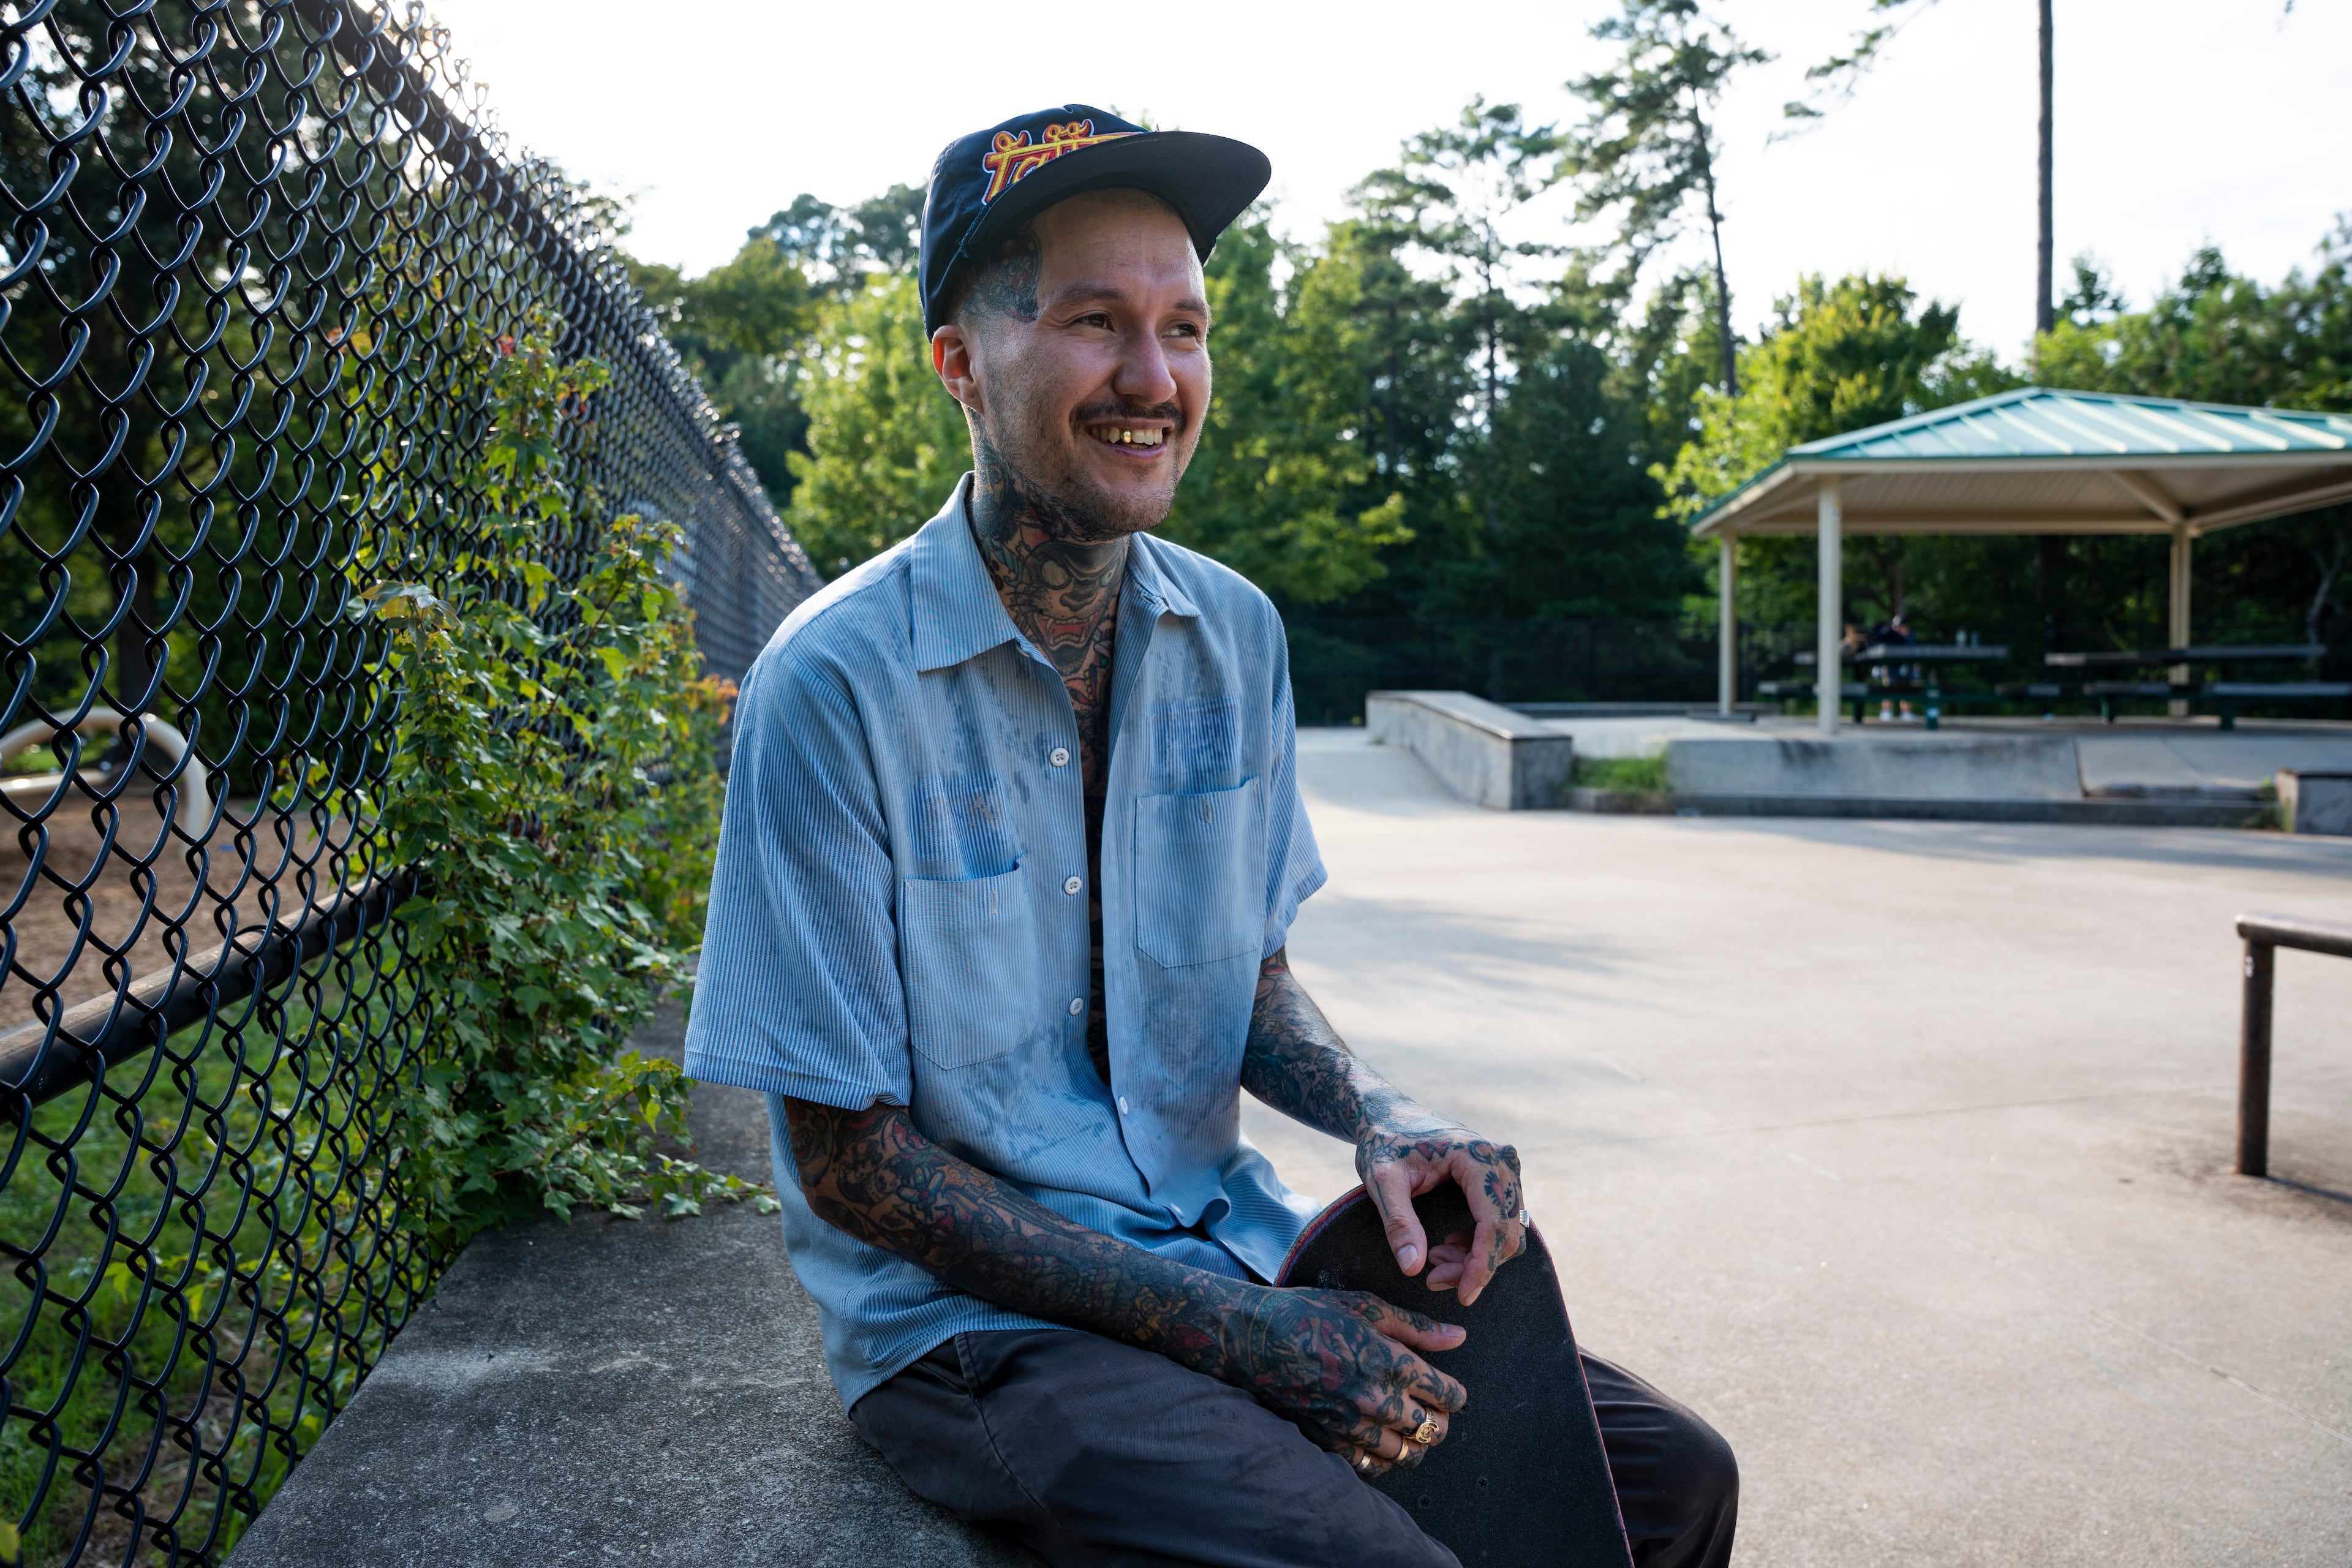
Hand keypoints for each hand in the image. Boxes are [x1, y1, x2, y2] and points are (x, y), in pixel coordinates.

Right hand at [1231, 1284, 1467, 1474]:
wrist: (1252, 1339)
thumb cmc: (1309, 1314)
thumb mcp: (1365, 1307)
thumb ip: (1416, 1327)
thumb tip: (1458, 1336)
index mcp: (1392, 1362)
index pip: (1449, 1396)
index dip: (1456, 1394)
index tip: (1448, 1390)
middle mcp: (1377, 1400)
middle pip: (1433, 1430)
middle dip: (1439, 1420)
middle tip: (1429, 1407)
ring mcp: (1352, 1426)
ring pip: (1407, 1454)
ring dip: (1414, 1442)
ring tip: (1405, 1426)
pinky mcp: (1329, 1442)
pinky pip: (1372, 1467)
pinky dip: (1383, 1459)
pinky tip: (1378, 1440)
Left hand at [1357, 1110, 1525, 1305]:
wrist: (1389, 1116)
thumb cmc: (1384, 1143)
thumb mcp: (1382, 1181)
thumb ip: (1398, 1223)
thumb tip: (1413, 1268)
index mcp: (1478, 1157)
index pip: (1494, 1223)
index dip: (1482, 1265)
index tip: (1464, 1296)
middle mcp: (1502, 1160)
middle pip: (1506, 1231)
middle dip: (1475, 1265)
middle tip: (1434, 1279)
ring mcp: (1504, 1168)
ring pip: (1507, 1230)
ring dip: (1476, 1256)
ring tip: (1435, 1261)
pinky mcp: (1499, 1178)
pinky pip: (1501, 1221)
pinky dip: (1479, 1243)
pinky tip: (1448, 1246)